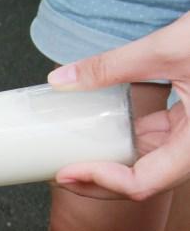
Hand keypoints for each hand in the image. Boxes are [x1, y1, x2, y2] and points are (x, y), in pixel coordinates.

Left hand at [47, 12, 189, 200]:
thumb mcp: (168, 48)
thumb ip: (112, 66)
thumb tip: (61, 78)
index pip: (143, 182)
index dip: (101, 181)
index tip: (68, 171)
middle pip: (143, 180)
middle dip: (99, 179)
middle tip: (61, 171)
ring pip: (152, 164)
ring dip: (113, 163)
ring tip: (76, 155)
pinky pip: (161, 143)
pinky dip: (132, 142)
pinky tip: (106, 132)